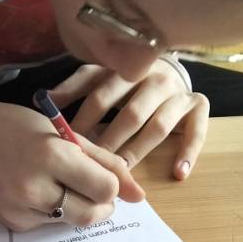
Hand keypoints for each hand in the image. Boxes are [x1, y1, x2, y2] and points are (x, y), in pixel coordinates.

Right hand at [0, 98, 143, 231]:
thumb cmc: (16, 127)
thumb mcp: (63, 133)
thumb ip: (105, 162)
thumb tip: (139, 195)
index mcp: (51, 155)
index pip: (104, 188)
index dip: (111, 184)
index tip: (102, 174)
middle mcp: (34, 186)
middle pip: (91, 213)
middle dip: (100, 203)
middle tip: (91, 188)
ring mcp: (21, 209)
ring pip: (72, 221)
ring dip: (78, 207)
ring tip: (62, 185)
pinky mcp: (14, 223)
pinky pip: (50, 225)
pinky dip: (54, 211)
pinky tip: (38, 191)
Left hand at [50, 59, 208, 179]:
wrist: (169, 67)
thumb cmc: (126, 80)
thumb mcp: (99, 76)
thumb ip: (75, 88)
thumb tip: (44, 100)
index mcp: (125, 71)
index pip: (100, 99)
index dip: (84, 124)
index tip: (69, 148)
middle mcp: (153, 80)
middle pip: (130, 115)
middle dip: (110, 143)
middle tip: (93, 168)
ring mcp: (177, 94)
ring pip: (158, 126)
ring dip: (139, 151)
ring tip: (122, 172)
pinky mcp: (198, 107)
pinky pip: (197, 131)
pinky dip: (188, 152)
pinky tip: (177, 174)